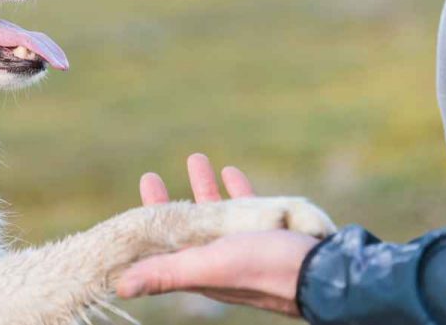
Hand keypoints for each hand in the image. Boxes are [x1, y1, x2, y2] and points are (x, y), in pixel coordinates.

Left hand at [116, 154, 320, 317]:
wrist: (326, 275)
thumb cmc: (266, 270)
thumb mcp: (209, 267)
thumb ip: (166, 273)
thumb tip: (118, 286)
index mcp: (200, 266)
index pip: (163, 242)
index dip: (147, 219)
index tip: (135, 196)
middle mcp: (219, 256)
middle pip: (185, 225)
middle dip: (169, 200)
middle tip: (151, 175)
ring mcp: (245, 244)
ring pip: (216, 211)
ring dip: (204, 186)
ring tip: (195, 158)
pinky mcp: (270, 233)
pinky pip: (249, 207)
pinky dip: (237, 189)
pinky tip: (231, 171)